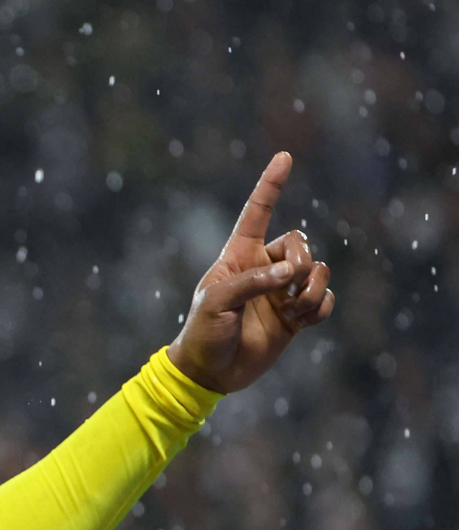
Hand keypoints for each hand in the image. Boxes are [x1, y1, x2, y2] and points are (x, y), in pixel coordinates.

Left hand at [167, 152, 335, 393]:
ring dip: (312, 288)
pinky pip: (325, 298)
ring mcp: (281, 291)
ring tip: (292, 310)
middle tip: (286, 286)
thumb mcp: (215, 302)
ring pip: (318, 270)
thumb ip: (251, 282)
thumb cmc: (203, 332)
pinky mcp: (296, 315)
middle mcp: (263, 268)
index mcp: (238, 256)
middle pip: (300, 242)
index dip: (270, 185)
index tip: (285, 157)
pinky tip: (302, 320)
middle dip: (301, 260)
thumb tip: (292, 273)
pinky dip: (321, 306)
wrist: (212, 372)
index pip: (257, 213)